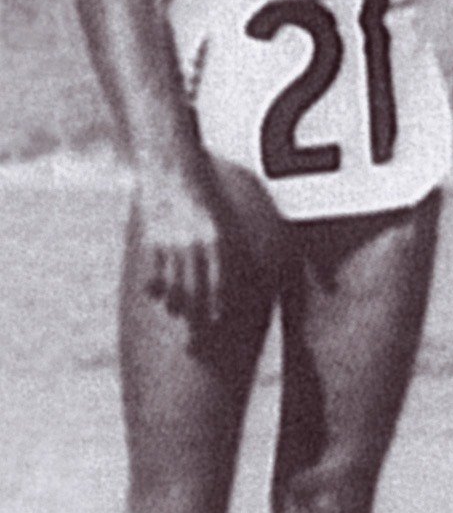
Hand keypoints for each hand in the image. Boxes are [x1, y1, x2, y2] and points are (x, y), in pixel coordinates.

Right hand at [129, 159, 224, 328]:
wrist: (172, 169)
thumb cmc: (204, 193)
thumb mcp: (221, 216)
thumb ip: (227, 242)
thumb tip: (240, 268)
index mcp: (219, 239)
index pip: (222, 282)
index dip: (219, 305)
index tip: (218, 323)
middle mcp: (196, 245)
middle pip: (197, 293)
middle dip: (196, 319)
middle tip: (194, 343)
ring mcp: (172, 245)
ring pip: (173, 289)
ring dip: (175, 305)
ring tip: (178, 312)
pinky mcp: (151, 244)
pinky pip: (153, 276)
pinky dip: (155, 289)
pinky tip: (156, 295)